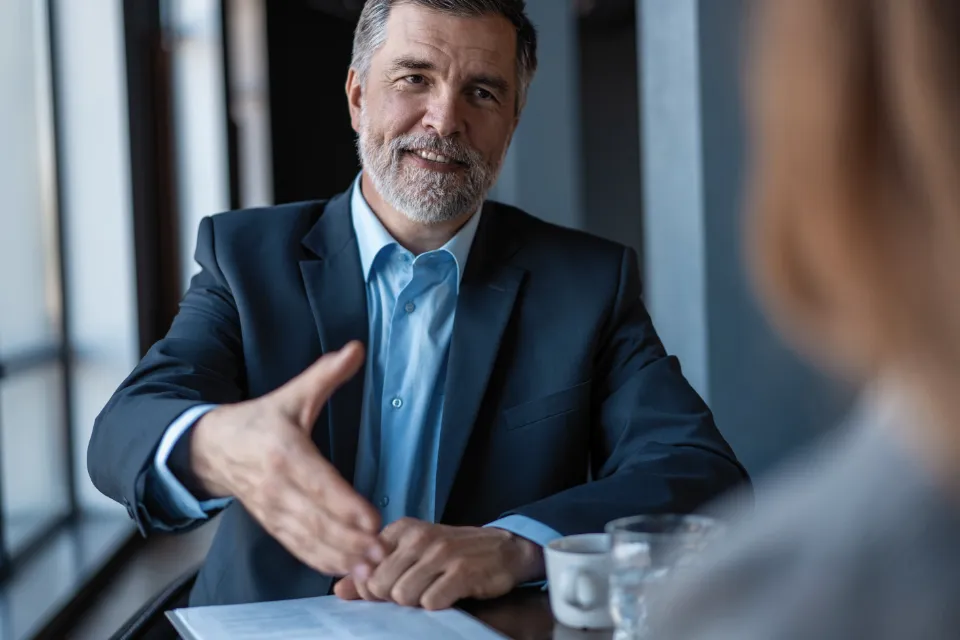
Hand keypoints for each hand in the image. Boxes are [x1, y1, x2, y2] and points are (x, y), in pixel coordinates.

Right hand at [189, 341, 386, 577]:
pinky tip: (346, 571)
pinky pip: (298, 548)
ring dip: (341, 557)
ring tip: (373, 569)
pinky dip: (322, 561)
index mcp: (284, 452)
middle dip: (351, 540)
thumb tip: (356, 348)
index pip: (318, 483)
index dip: (344, 504)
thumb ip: (325, 375)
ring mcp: (272, 511)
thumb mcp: (291, 395)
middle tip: (384, 554)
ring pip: (309, 540)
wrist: (210, 448)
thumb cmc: (258, 421)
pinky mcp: (272, 525)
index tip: (371, 520)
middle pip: (317, 520)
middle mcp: (277, 487)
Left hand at [333, 518, 544, 609]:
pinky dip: (438, 605)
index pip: (365, 568)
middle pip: (380, 585)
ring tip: (433, 591)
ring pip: (403, 596)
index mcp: (401, 530)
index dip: (372, 589)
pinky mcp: (462, 571)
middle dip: (393, 598)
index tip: (391, 588)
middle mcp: (419, 537)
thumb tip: (339, 591)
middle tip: (416, 591)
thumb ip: (374, 571)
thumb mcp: (411, 555)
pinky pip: (432, 602)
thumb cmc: (452, 554)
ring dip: (417, 603)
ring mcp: (441, 553)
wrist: (503, 548)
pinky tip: (449, 594)